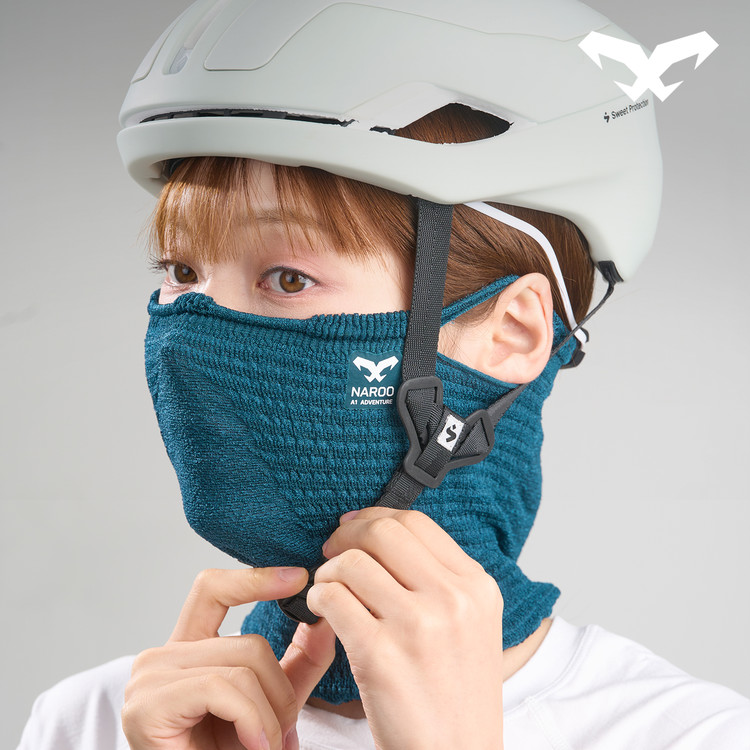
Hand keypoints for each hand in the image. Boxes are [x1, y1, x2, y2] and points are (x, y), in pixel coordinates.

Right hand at [122, 567, 335, 749]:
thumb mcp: (270, 703)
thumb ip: (297, 662)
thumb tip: (325, 621)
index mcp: (186, 650)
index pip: (213, 590)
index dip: (254, 578)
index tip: (298, 578)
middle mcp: (161, 657)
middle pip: (247, 641)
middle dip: (280, 690)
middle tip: (284, 734)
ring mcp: (150, 678)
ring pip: (242, 666)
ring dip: (269, 715)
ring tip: (266, 747)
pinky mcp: (149, 705)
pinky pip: (223, 689)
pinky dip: (251, 721)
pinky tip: (254, 745)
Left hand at [308, 507, 503, 749]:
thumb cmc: (456, 693)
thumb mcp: (473, 624)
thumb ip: (440, 578)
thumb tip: (382, 533)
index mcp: (476, 586)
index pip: (415, 522)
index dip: (374, 517)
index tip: (353, 526)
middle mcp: (452, 599)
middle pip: (382, 533)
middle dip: (346, 535)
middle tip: (332, 551)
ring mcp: (417, 626)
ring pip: (352, 563)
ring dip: (328, 571)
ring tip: (327, 589)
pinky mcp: (380, 655)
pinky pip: (333, 598)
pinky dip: (317, 598)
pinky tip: (321, 611)